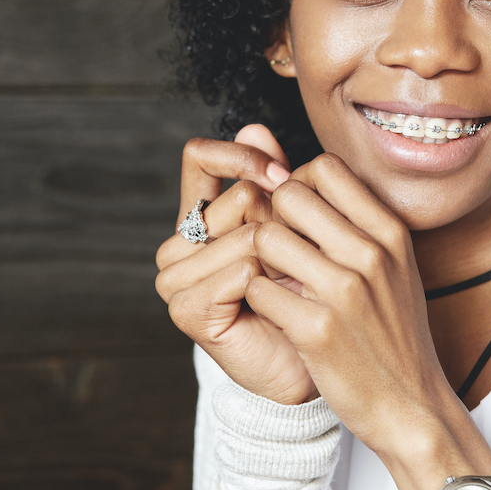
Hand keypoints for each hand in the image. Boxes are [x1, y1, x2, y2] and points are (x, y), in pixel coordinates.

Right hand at [155, 125, 317, 404]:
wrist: (315, 363)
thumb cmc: (305, 294)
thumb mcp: (292, 227)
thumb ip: (272, 179)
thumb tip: (255, 127)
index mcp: (198, 218)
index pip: (200, 157)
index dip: (242, 156)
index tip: (283, 175)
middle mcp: (179, 245)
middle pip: (238, 199)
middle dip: (283, 225)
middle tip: (300, 262)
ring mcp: (176, 279)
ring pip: (245, 236)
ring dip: (284, 259)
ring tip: (295, 286)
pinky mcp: (187, 310)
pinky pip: (241, 271)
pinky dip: (272, 284)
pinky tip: (282, 303)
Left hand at [244, 154, 490, 489]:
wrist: (412, 407)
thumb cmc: (396, 336)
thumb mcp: (396, 268)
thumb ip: (359, 225)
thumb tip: (302, 179)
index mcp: (391, 232)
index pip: (325, 167)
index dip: (299, 185)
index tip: (298, 219)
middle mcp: (371, 253)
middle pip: (289, 195)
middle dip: (273, 219)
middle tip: (279, 253)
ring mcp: (345, 291)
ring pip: (265, 238)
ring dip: (260, 261)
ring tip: (277, 284)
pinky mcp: (317, 329)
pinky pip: (258, 289)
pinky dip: (259, 301)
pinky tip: (279, 316)